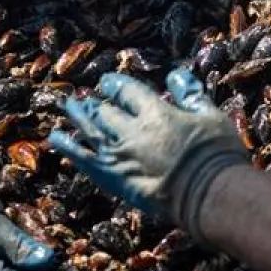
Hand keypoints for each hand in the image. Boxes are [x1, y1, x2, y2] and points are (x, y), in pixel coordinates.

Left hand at [48, 69, 246, 239]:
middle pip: (104, 110)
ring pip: (88, 129)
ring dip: (77, 116)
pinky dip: (66, 146)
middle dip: (97, 102)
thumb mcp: (211, 116)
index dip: (115, 85)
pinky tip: (55, 137)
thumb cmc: (215, 155)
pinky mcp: (111, 178)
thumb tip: (175, 74)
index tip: (108, 83)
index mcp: (154, 112)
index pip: (126, 91)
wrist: (208, 196)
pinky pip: (81, 158)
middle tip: (90, 98)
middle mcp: (130, 131)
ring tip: (69, 106)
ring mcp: (117, 155)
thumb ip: (190, 94)